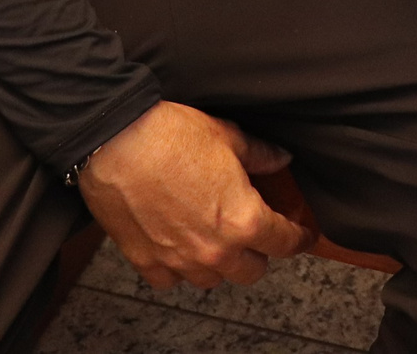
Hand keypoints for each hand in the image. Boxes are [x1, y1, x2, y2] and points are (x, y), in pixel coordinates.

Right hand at [78, 102, 312, 289]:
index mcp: (243, 220)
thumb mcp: (227, 137)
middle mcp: (215, 249)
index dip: (299, 238)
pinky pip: (170, 280)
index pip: (285, 243)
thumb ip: (259, 155)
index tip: (302, 235)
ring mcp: (179, 260)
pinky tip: (178, 248)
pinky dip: (177, 269)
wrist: (114, 140)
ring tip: (214, 239)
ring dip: (218, 263)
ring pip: (212, 280)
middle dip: (258, 253)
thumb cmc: (170, 135)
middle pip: (251, 272)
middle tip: (254, 234)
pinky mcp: (146, 260)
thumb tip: (279, 158)